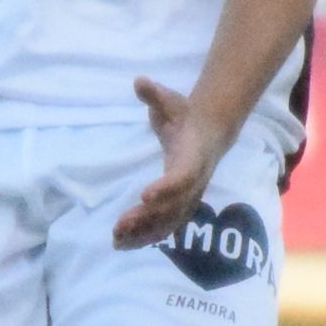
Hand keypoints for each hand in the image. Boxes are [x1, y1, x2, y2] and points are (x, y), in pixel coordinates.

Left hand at [108, 74, 237, 248]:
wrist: (209, 133)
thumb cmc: (185, 116)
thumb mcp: (171, 101)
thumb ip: (155, 94)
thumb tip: (139, 81)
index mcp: (192, 157)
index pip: (181, 177)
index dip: (165, 188)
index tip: (144, 195)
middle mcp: (193, 182)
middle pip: (173, 206)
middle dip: (147, 217)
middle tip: (120, 224)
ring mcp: (189, 197)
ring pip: (169, 222)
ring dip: (143, 234)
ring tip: (116, 239)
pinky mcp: (181, 207)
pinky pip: (165, 227)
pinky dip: (145, 238)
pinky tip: (122, 244)